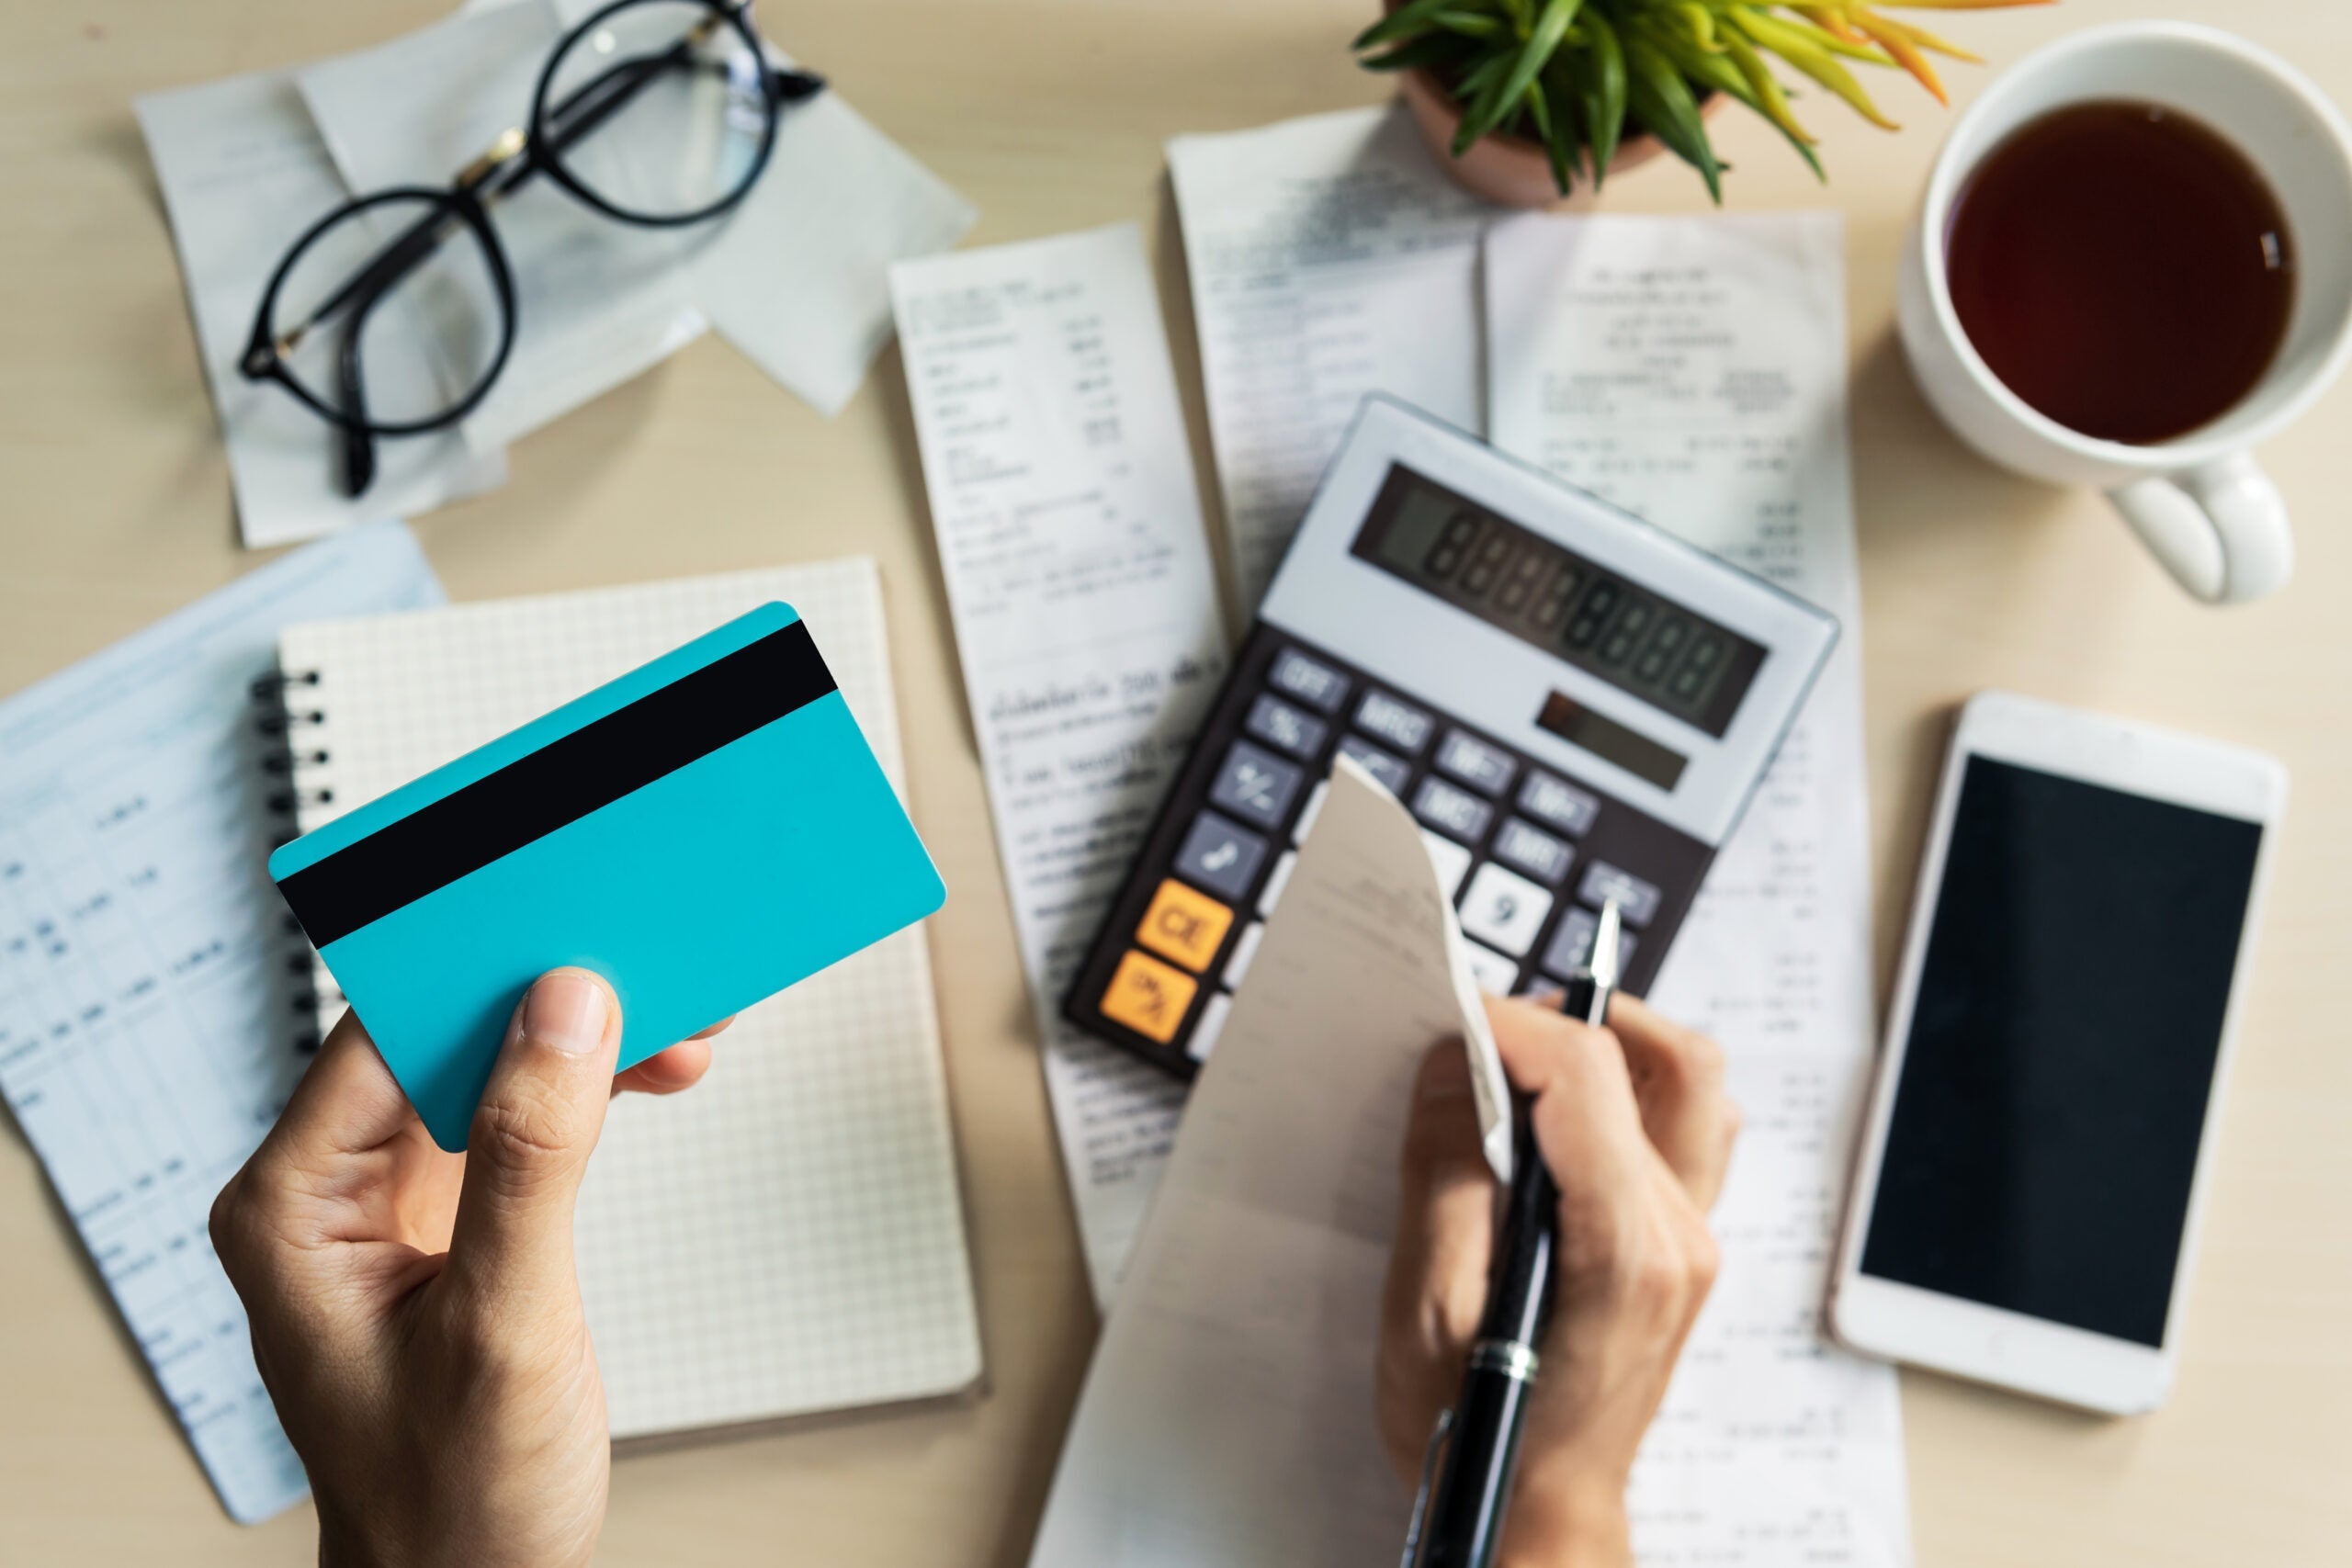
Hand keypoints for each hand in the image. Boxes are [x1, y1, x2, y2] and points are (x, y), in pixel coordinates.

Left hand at [210, 969, 727, 1567]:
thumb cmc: (455, 1497)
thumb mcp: (503, 1324)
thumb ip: (530, 1160)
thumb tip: (565, 1009)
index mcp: (291, 1206)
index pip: (385, 1036)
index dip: (485, 972)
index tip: (586, 935)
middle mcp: (328, 1187)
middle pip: (442, 1035)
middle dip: (557, 1000)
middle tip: (659, 973)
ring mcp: (390, 1198)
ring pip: (491, 1063)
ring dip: (587, 1039)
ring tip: (684, 1022)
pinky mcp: (453, 1213)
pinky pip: (520, 1112)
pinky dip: (592, 1087)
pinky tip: (656, 1069)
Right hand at [1378, 993, 1737, 1567]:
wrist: (1540, 1508)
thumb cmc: (1482, 1433)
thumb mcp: (1430, 1310)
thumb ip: (1446, 1175)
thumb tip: (1456, 1064)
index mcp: (1624, 1250)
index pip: (1587, 1076)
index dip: (1512, 1024)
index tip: (1451, 1012)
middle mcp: (1680, 1236)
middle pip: (1641, 1062)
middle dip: (1550, 1026)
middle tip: (1477, 1035)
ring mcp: (1695, 1239)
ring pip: (1685, 1081)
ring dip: (1609, 1044)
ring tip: (1528, 1056)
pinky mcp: (1684, 1243)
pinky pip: (1685, 1125)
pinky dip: (1629, 1088)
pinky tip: (1566, 1109)